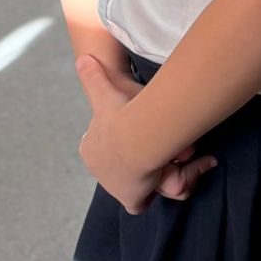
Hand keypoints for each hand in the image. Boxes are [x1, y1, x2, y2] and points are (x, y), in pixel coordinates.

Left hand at [76, 54, 215, 212]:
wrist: (131, 137)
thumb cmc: (120, 114)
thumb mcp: (105, 92)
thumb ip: (94, 77)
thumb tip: (82, 58)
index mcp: (90, 149)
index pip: (104, 150)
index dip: (125, 140)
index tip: (144, 129)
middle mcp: (100, 170)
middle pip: (122, 167)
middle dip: (145, 157)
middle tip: (165, 142)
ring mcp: (114, 187)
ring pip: (137, 182)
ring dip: (157, 170)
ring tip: (178, 152)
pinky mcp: (131, 198)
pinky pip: (142, 201)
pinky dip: (158, 189)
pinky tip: (177, 170)